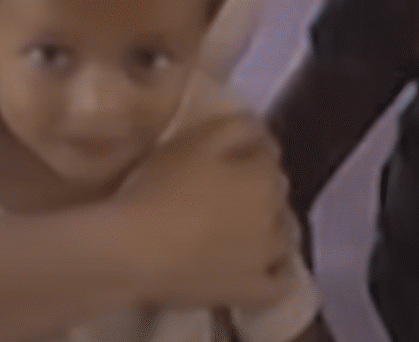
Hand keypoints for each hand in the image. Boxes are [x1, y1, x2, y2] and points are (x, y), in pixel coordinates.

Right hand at [107, 113, 297, 312]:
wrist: (135, 252)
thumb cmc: (159, 189)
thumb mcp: (195, 140)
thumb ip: (236, 128)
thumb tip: (259, 129)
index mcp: (263, 175)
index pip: (266, 152)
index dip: (245, 148)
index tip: (222, 150)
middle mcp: (275, 215)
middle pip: (275, 192)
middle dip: (257, 185)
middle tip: (223, 186)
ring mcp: (267, 257)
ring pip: (283, 234)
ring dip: (269, 225)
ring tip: (240, 224)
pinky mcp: (253, 291)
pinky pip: (280, 281)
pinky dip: (276, 270)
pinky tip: (263, 265)